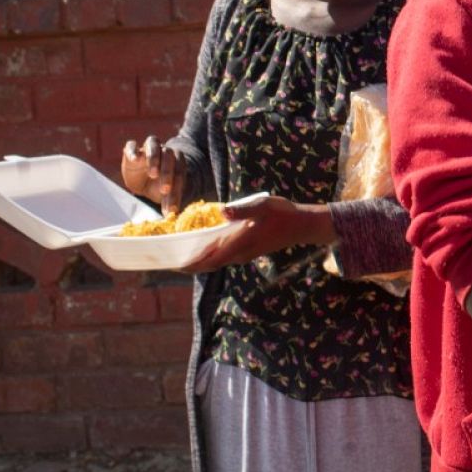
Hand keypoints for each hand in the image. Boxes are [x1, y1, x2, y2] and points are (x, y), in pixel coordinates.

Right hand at [121, 136, 186, 214]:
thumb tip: (173, 214)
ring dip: (154, 158)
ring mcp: (148, 149)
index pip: (179, 172)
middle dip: (168, 172)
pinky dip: (133, 150)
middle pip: (168, 155)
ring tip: (153, 174)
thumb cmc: (157, 187)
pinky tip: (134, 159)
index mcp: (177, 161)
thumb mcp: (164, 194)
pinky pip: (132, 145)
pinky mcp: (131, 150)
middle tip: (165, 189)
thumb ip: (170, 201)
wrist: (142, 180)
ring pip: (153, 144)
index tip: (172, 205)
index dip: (177, 188)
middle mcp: (164, 151)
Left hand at [183, 196, 335, 272]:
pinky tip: (205, 246)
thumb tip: (222, 211)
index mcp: (239, 243)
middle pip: (209, 264)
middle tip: (169, 261)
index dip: (190, 264)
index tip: (172, 265)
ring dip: (199, 260)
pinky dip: (210, 255)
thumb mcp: (263, 206)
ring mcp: (244, 254)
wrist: (302, 226)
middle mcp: (240, 253)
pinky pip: (224, 256)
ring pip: (216, 261)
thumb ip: (242, 210)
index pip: (209, 259)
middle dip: (189, 264)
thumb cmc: (283, 214)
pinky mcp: (248, 251)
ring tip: (181, 254)